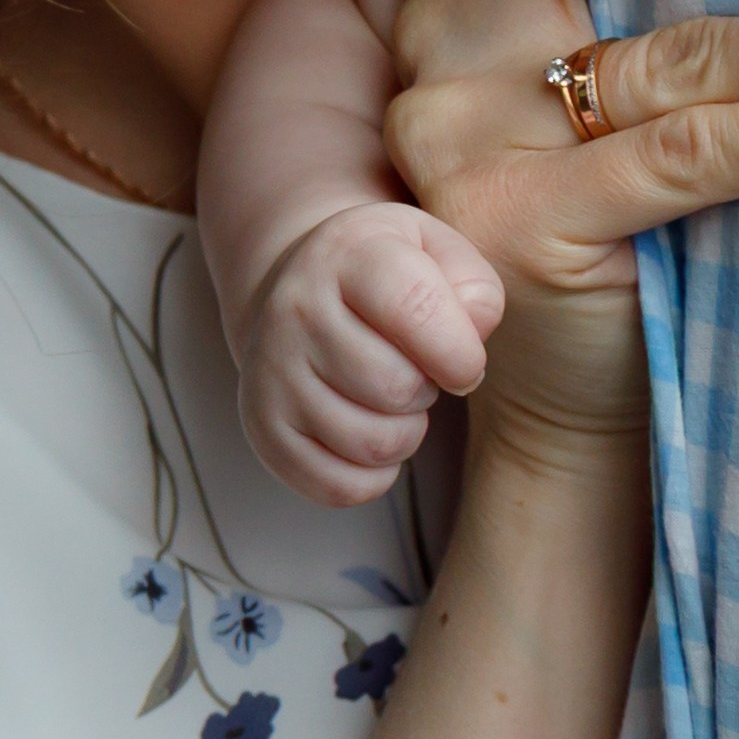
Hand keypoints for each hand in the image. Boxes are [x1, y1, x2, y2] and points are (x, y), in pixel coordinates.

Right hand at [238, 203, 506, 508]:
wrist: (298, 287)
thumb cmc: (386, 276)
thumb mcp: (439, 252)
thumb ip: (476, 289)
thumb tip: (472, 342)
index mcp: (349, 254)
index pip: (415, 309)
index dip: (459, 352)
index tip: (464, 362)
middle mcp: (296, 308)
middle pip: (396, 387)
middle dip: (428, 390)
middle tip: (418, 371)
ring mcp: (271, 371)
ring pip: (372, 443)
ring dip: (405, 433)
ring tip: (394, 399)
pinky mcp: (263, 427)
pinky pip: (338, 486)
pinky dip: (373, 475)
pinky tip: (370, 432)